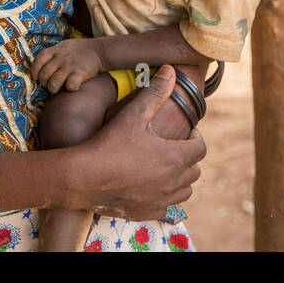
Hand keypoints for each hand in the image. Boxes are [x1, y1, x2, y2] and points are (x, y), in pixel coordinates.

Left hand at [33, 36, 104, 91]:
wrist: (99, 50)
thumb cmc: (79, 50)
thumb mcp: (63, 46)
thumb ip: (52, 53)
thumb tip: (39, 65)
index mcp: (55, 50)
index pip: (38, 60)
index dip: (34, 70)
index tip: (36, 76)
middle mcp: (60, 58)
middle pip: (44, 75)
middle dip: (44, 83)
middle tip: (49, 84)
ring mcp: (70, 66)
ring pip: (53, 84)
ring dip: (54, 89)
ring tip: (58, 88)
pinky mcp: (80, 74)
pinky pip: (69, 86)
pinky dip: (70, 88)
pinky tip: (72, 86)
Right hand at [63, 66, 205, 218]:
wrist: (83, 177)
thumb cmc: (109, 143)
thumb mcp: (133, 114)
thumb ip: (155, 92)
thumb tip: (171, 70)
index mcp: (175, 157)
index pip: (200, 148)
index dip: (196, 138)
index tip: (186, 133)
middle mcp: (173, 182)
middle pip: (194, 170)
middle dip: (188, 157)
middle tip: (173, 147)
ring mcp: (161, 200)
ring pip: (184, 191)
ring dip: (180, 179)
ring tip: (165, 166)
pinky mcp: (147, 212)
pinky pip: (167, 207)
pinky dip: (164, 197)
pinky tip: (151, 186)